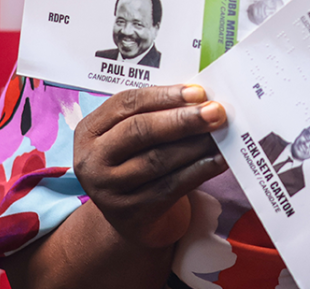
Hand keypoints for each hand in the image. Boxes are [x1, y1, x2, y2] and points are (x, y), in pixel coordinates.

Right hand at [73, 84, 227, 248]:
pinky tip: (219, 159)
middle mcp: (92, 160)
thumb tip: (201, 98)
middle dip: (182, 119)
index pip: (126, 104)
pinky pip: (171, 186)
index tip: (198, 92)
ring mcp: (108, 190)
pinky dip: (199, 170)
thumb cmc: (136, 161)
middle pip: (139, 131)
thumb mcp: (131, 137)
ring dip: (195, 144)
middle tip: (215, 111)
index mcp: (89, 131)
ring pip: (157, 160)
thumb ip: (156, 114)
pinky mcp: (131, 213)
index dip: (164, 96)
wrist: (130, 217)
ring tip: (221, 133)